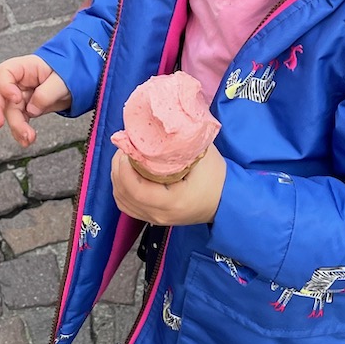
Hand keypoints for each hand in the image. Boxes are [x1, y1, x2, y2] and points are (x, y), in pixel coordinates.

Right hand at [0, 56, 71, 146]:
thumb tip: (32, 110)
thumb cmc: (67, 73)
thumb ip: (46, 93)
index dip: (5, 86)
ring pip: (9, 112)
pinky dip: (21, 132)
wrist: (76, 82)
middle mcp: (18, 82)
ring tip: (28, 138)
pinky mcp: (24, 108)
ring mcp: (19, 96)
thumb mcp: (61, 81)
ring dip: (16, 127)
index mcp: (24, 67)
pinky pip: (18, 121)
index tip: (16, 98)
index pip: (5, 72)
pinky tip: (26, 140)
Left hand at [111, 146, 225, 228]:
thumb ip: (180, 141)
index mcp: (172, 202)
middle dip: (118, 168)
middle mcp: (160, 215)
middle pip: (124, 194)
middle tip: (124, 147)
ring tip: (123, 157)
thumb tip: (157, 124)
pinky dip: (121, 188)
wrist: (226, 201)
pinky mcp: (153, 217)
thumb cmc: (217, 178)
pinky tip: (126, 173)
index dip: (124, 168)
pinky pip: (127, 205)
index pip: (135, 189)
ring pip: (122, 201)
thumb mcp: (202, 155)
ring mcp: (155, 219)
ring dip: (118, 177)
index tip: (126, 148)